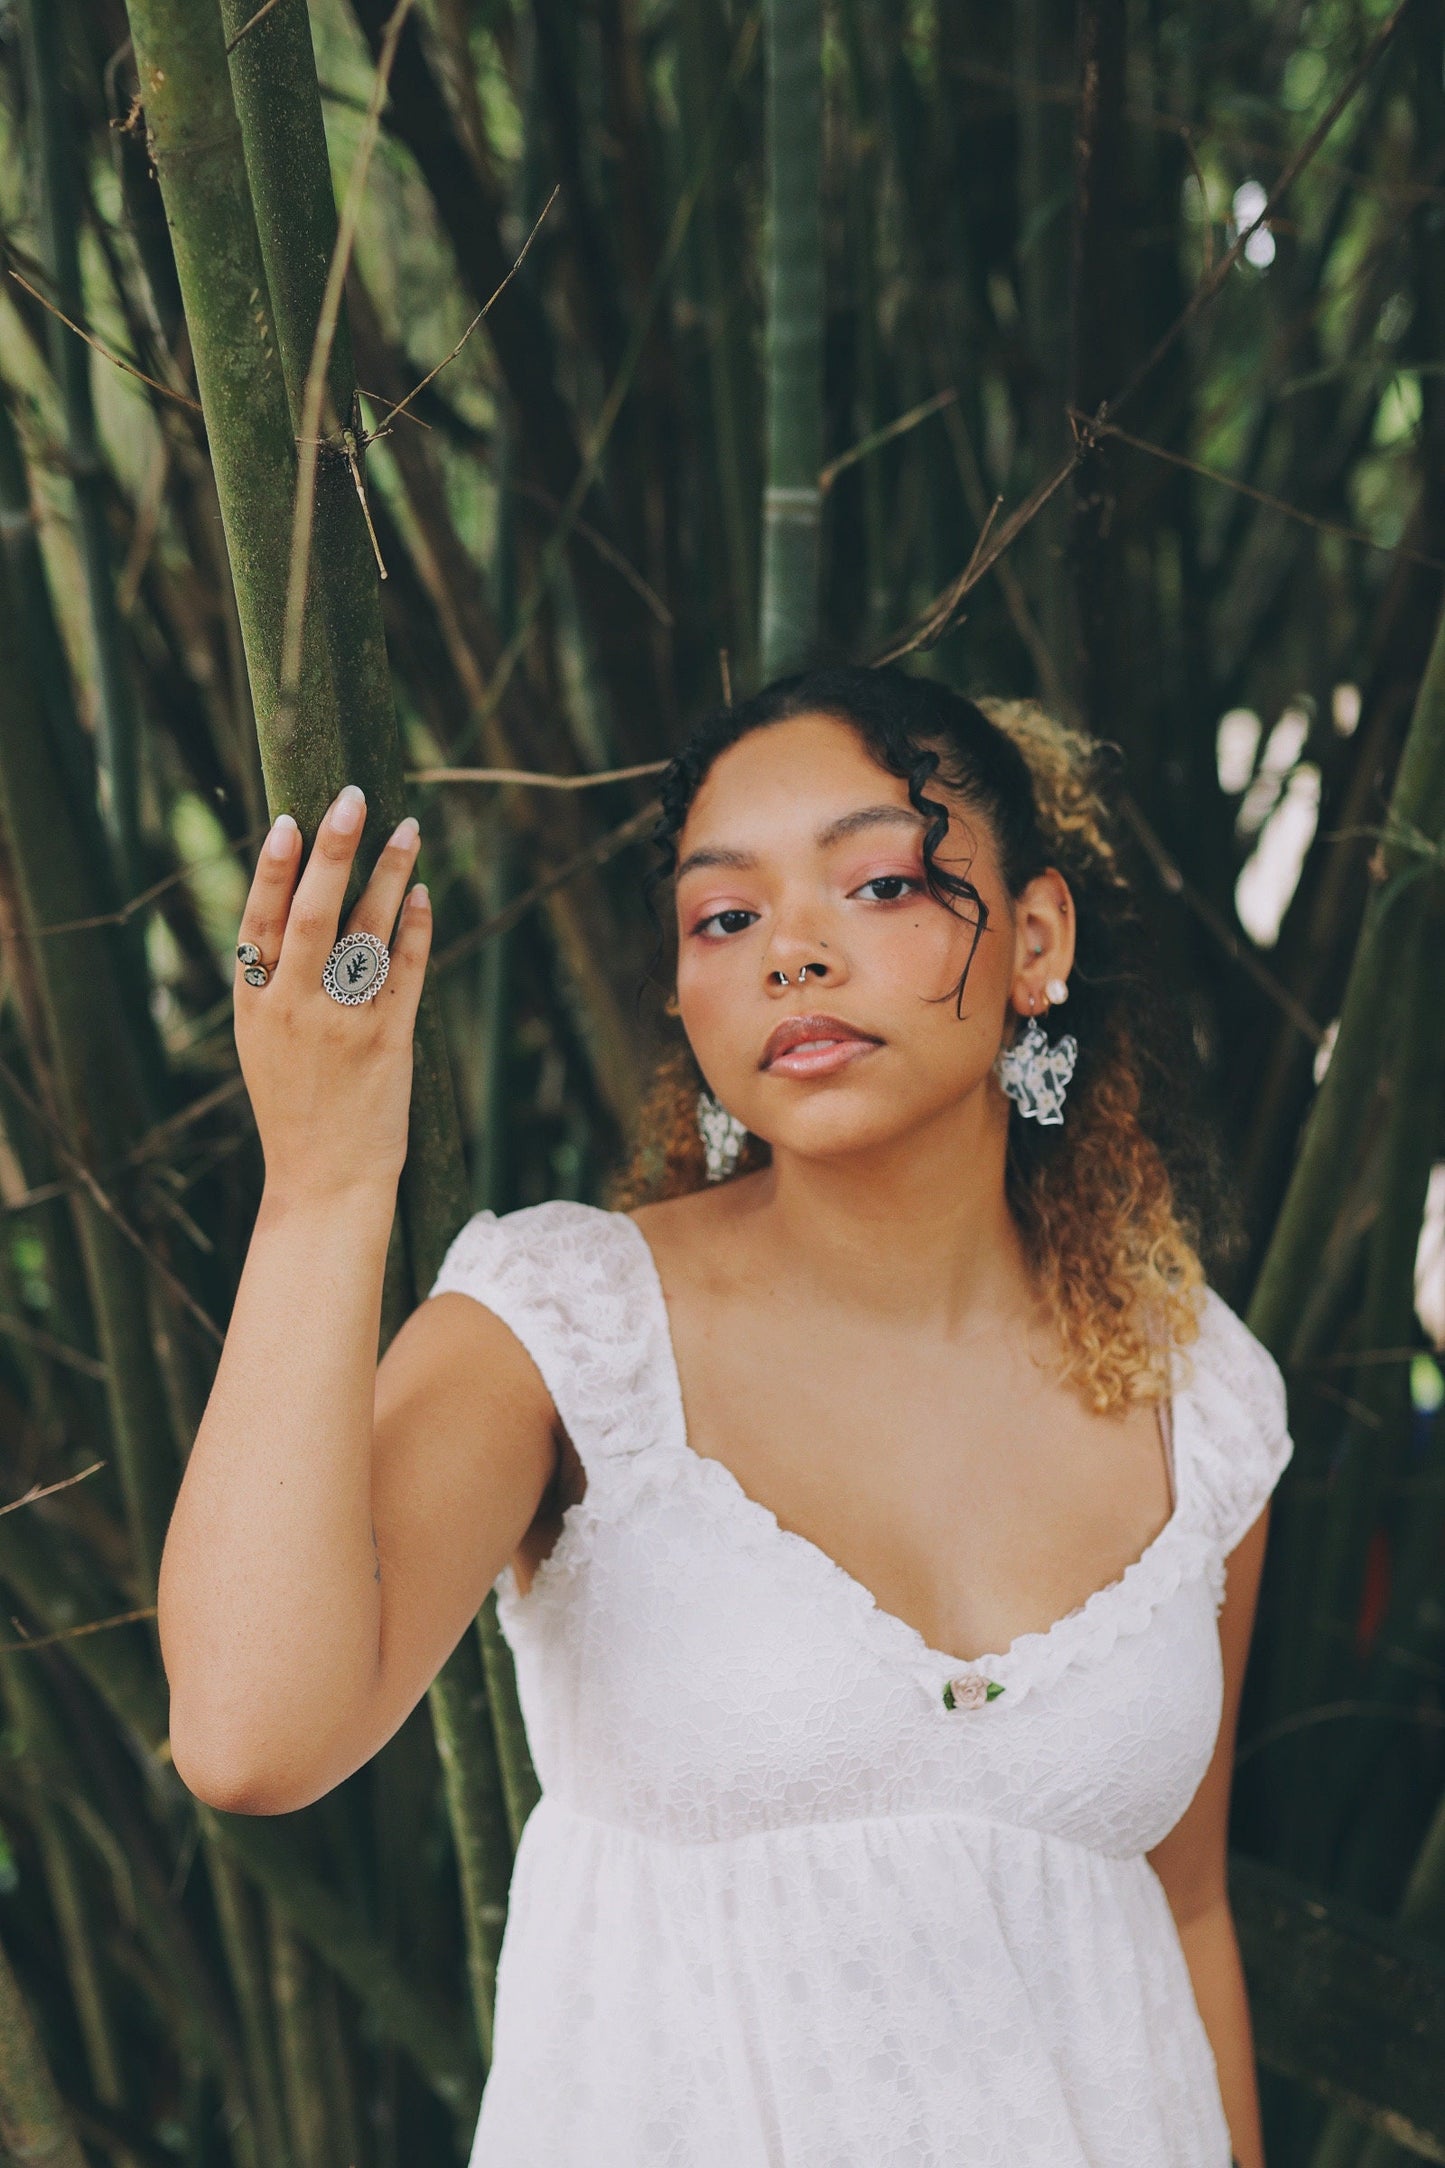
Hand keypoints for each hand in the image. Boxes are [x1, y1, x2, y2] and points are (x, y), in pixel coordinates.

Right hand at [233, 785, 430, 1203]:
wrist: (325, 1177)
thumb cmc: (295, 1101)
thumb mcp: (263, 1038)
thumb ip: (272, 977)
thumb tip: (292, 902)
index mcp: (257, 1003)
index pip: (261, 920)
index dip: (275, 869)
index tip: (289, 820)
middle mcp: (296, 1007)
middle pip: (314, 914)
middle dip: (334, 852)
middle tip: (352, 798)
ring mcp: (344, 1022)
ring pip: (368, 933)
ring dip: (389, 876)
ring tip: (407, 828)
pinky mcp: (389, 1040)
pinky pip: (407, 971)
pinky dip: (417, 929)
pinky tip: (424, 894)